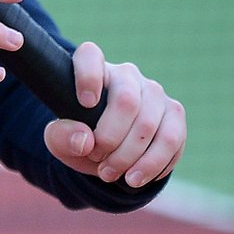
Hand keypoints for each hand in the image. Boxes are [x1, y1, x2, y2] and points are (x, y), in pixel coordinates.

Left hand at [42, 42, 184, 189]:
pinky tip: (136, 176)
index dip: (88, 77)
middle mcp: (127, 75)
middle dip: (110, 140)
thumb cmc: (80, 135)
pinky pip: (172, 140)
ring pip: (149, 125)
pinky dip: (152, 165)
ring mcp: (154, 92)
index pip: (90, 57)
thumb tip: (85, 140)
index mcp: (93, 70)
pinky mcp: (174, 114)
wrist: (109, 151)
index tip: (85, 103)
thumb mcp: (58, 140)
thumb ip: (61, 137)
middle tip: (97, 159)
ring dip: (129, 158)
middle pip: (126, 101)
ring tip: (111, 174)